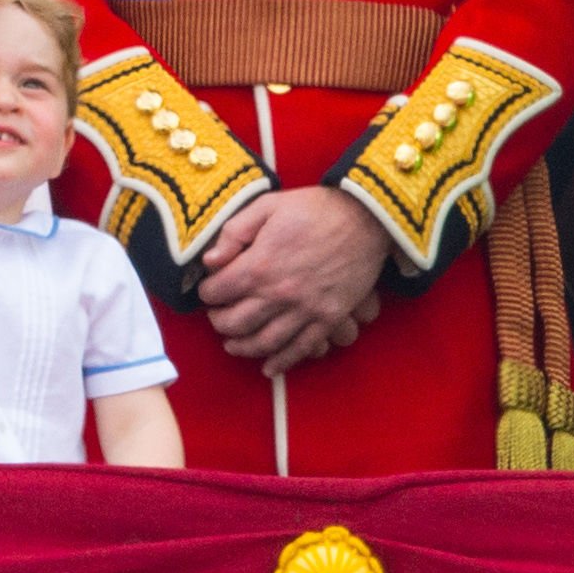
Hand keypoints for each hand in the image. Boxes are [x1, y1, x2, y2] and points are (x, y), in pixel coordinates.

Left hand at [198, 187, 388, 376]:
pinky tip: (269, 367)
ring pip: (264, 342)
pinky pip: (301, 348)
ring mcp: (305, 309)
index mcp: (259, 265)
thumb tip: (209, 261)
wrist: (366, 217)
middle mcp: (278, 294)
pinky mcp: (328, 318)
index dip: (207, 293)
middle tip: (217, 318)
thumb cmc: (315, 208)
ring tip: (233, 345)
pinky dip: (282, 362)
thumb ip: (234, 232)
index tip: (209, 291)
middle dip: (220, 323)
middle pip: (236, 323)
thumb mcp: (268, 205)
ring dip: (243, 348)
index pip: (218, 292)